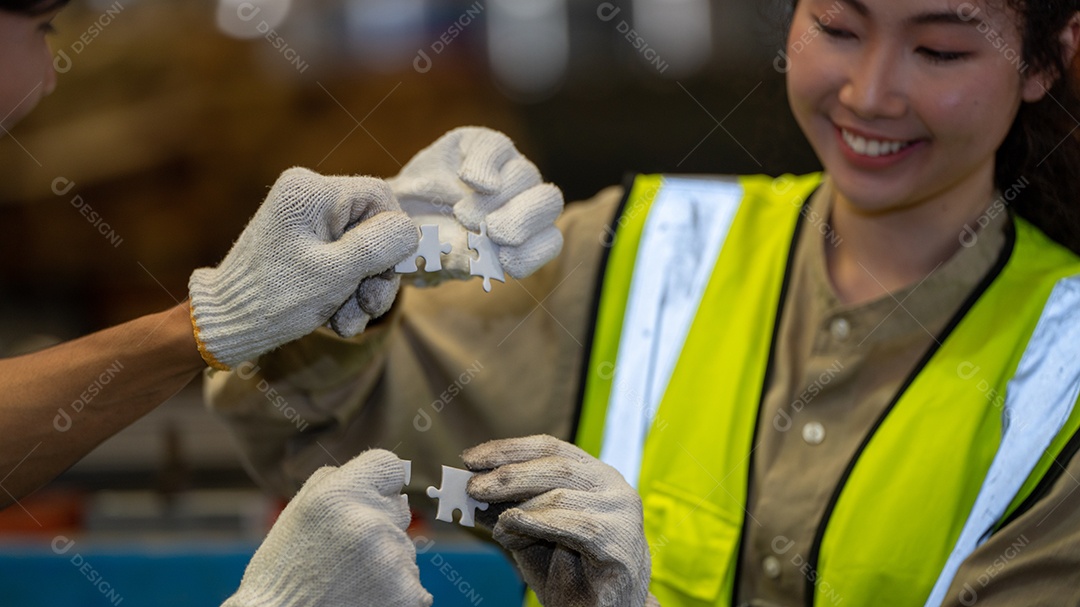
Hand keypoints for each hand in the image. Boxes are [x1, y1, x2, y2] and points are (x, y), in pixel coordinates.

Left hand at [189, 167, 418, 368]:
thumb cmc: (275, 298)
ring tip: (347, 323)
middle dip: (375, 273)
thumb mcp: (336, 273)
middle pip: (371, 227)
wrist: (225, 324)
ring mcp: (303, 219)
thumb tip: (410, 229)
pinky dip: (344, 290)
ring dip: (361, 290)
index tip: (392, 273)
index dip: (395, 236)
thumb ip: (378, 246)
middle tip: (369, 309)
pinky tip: (336, 318)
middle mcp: (307, 195)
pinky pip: (340, 259)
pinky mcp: (301, 241)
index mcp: (312, 191)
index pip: (379, 197)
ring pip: (359, 249)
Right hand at [223, 450, 432, 606]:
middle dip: (379, 526)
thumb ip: (334, 482)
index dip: (381, 483)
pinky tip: (364, 599)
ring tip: (349, 580)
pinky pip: (413, 581)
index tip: (371, 498)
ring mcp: (392, 560)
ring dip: (385, 561)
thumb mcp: (297, 514)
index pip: (389, 466)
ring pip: (404, 548)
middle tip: (345, 553)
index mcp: (339, 496)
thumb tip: (374, 473)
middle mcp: (370, 523)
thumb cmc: (285, 573)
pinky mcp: (408, 594)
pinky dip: (394, 590)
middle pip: (399, 509)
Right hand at [388, 126, 563, 283]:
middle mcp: (524, 199)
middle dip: (520, 219)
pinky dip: (485, 164)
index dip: (532, 251)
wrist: (397, 214)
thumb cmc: (427, 242)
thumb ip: (467, 258)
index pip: (550, 241)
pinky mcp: (484, 144)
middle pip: (550, 201)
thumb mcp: (445, 259)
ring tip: (462, 214)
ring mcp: (507, 169)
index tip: (502, 258)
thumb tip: (487, 255)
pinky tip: (467, 179)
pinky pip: (496, 147)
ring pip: (525, 175)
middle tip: (489, 230)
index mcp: (525, 236)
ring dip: (495, 199)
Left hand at [463, 435, 658, 606]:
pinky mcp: (622, 542)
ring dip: (519, 510)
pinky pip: (577, 525)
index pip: (548, 447)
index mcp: (591, 473)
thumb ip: (505, 509)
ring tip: (498, 530)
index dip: (507, 450)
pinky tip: (512, 526)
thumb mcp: (529, 534)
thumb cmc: (568, 572)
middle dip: (508, 475)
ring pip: (561, 495)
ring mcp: (622, 511)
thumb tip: (467, 489)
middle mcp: (611, 484)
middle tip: (472, 488)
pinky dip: (538, 523)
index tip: (470, 458)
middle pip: (555, 466)